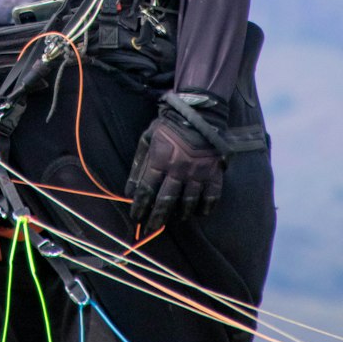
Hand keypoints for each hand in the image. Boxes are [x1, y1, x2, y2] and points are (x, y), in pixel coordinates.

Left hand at [125, 95, 228, 234]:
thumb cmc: (169, 125)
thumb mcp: (148, 138)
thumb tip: (128, 190)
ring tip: (175, 219)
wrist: (199, 113)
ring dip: (180, 214)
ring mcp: (198, 172)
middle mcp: (178, 169)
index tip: (136, 217)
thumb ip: (138, 164)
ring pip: (188, 202)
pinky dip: (205, 207)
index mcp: (160, 159)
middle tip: (151, 228)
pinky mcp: (214, 173)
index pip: (146, 189)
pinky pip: (211, 197)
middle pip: (166, 200)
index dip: (140, 206)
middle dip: (156, 217)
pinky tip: (199, 212)